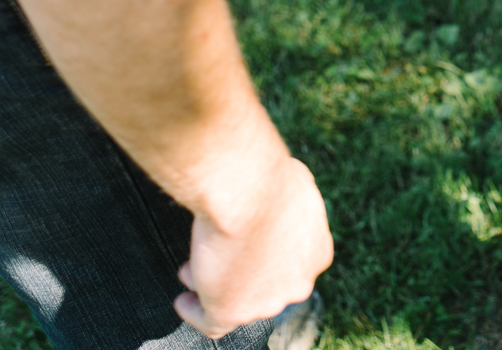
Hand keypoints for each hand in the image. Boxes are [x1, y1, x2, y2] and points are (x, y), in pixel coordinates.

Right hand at [173, 157, 333, 337]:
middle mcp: (297, 282)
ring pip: (239, 302)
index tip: (244, 242)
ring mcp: (266, 301)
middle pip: (266, 285)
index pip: (288, 261)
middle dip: (240, 271)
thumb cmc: (266, 178)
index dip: (263, 252)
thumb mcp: (291, 182)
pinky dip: (196, 312)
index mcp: (316, 251)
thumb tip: (274, 195)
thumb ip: (286, 201)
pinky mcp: (233, 310)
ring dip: (216, 288)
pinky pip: (212, 322)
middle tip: (218, 259)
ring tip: (193, 274)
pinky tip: (185, 301)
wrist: (247, 192)